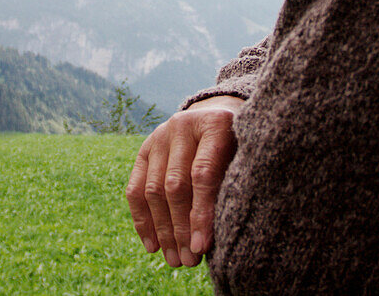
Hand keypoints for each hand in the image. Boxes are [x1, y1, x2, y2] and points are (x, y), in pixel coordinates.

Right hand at [125, 95, 243, 266]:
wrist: (215, 117)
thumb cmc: (237, 147)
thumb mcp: (243, 159)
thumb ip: (230, 187)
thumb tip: (208, 240)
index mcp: (215, 123)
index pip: (203, 173)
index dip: (202, 213)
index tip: (203, 246)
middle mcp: (183, 125)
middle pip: (176, 184)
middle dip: (182, 227)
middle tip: (190, 260)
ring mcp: (160, 136)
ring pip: (154, 190)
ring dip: (163, 230)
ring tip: (175, 259)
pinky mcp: (144, 149)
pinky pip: (135, 189)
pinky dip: (143, 220)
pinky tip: (153, 245)